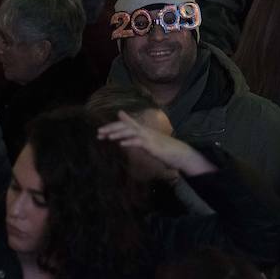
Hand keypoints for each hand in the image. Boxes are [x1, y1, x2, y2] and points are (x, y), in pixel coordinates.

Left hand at [97, 111, 217, 176]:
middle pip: (126, 126)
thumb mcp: (149, 143)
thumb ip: (138, 138)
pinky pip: (139, 142)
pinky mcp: (153, 146)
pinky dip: (130, 142)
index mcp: (143, 130)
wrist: (181, 154)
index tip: (100, 131)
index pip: (126, 125)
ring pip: (131, 132)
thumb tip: (127, 139)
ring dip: (118, 133)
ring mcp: (149, 137)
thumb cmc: (165, 149)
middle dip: (111, 128)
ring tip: (106, 136)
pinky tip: (121, 144)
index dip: (113, 126)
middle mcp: (145, 131)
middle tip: (98, 133)